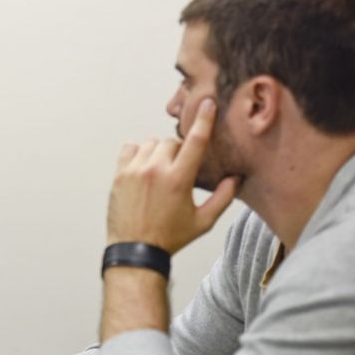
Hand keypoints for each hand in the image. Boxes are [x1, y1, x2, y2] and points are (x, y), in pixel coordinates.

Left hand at [107, 98, 238, 253]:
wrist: (135, 250)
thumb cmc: (170, 238)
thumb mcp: (203, 222)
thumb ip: (223, 198)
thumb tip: (236, 179)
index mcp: (178, 180)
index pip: (195, 142)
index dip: (204, 120)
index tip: (208, 104)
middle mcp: (155, 170)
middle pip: (171, 142)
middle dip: (178, 151)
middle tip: (178, 169)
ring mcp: (134, 171)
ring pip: (151, 143)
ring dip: (159, 151)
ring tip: (161, 170)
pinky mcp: (118, 174)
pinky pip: (130, 148)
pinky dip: (139, 152)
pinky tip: (144, 166)